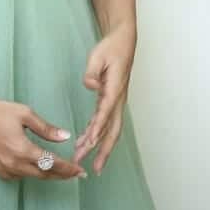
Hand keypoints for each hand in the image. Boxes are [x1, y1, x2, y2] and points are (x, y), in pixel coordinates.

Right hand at [0, 90, 88, 180]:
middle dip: (61, 175)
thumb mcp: (24, 114)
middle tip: (75, 174)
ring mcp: (4, 169)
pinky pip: (18, 176)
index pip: (52, 164)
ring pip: (32, 176)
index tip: (80, 171)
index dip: (68, 169)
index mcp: (23, 150)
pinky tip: (34, 166)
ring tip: (59, 170)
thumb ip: (46, 128)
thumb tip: (65, 137)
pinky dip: (30, 172)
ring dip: (46, 174)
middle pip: (44, 174)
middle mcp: (14, 164)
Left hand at [73, 21, 135, 174]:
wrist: (123, 41)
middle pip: (113, 131)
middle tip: (92, 168)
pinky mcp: (112, 99)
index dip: (97, 131)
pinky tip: (87, 140)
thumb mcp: (98, 56)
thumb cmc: (111, 47)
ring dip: (99, 145)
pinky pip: (106, 121)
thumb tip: (90, 86)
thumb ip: (92, 71)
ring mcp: (117, 101)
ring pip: (110, 129)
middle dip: (103, 151)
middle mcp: (118, 100)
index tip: (88, 145)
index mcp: (114, 90)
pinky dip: (97, 133)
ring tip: (85, 158)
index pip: (105, 114)